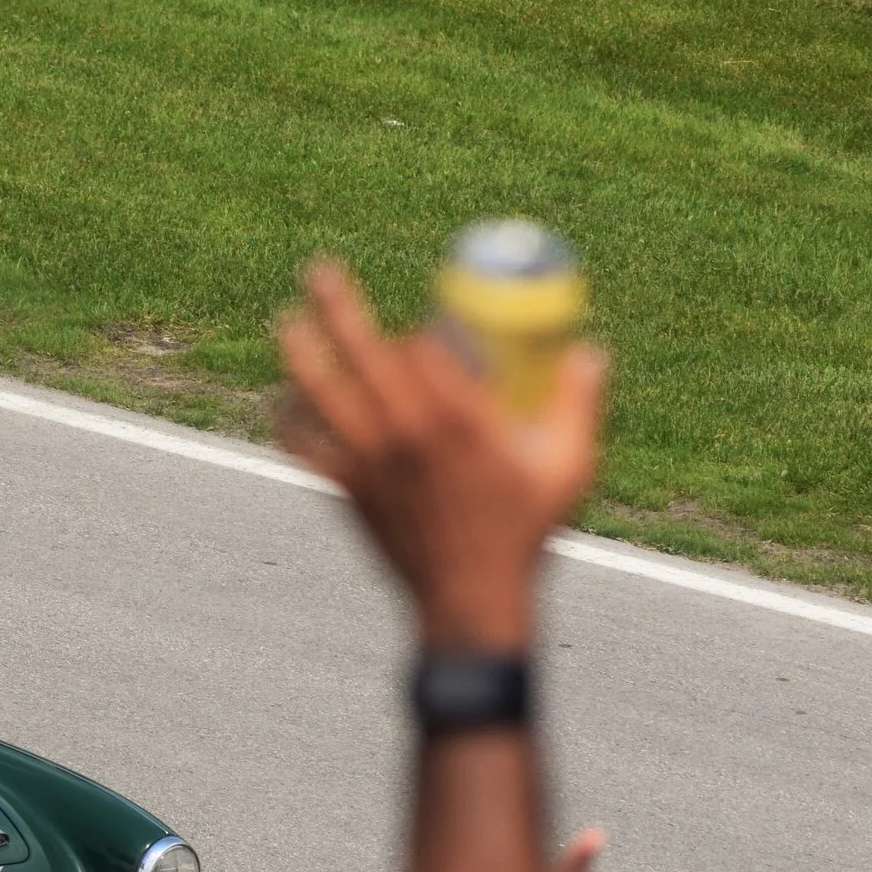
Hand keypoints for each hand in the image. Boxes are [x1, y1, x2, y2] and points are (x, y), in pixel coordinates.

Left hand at [278, 260, 604, 648]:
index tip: (420, 331)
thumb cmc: (522, 535)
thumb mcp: (567, 467)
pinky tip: (281, 403)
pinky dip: (288, 422)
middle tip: (318, 272)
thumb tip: (591, 350)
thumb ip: (576, 404)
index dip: (416, 330)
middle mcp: (406, 430)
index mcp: (460, 417)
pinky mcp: (345, 489)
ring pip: (321, 392)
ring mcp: (369, 460)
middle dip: (338, 306)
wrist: (469, 599)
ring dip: (300, 354)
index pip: (422, 346)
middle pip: (362, 351)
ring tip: (286, 324)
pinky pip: (304, 446)